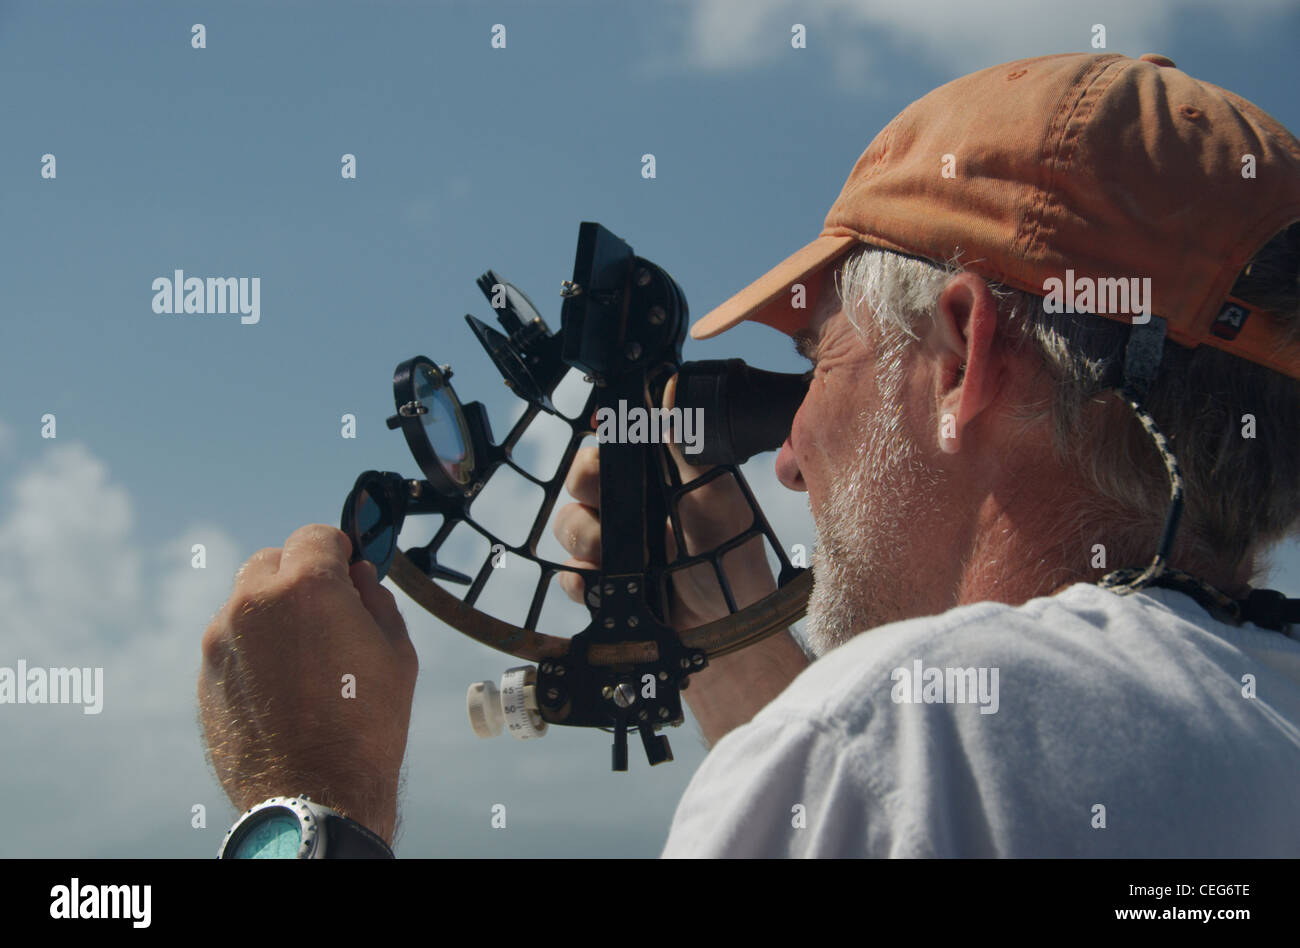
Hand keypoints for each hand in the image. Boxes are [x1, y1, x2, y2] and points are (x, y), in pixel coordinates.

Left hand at [198, 524, 416, 845]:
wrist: (314, 792)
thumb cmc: (366, 723)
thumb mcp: (396, 651)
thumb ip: (375, 599)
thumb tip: (358, 577)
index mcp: (307, 587)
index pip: (316, 536)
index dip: (338, 550)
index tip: (348, 569)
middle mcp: (254, 602)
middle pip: (273, 560)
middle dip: (299, 575)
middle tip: (326, 612)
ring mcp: (223, 637)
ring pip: (247, 600)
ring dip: (273, 610)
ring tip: (303, 656)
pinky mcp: (207, 671)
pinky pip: (233, 639)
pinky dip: (255, 646)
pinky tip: (281, 684)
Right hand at [552, 376, 776, 628]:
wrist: (728, 628)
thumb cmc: (731, 556)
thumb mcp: (714, 492)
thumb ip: (686, 442)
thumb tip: (669, 383)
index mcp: (655, 477)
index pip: (613, 442)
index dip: (602, 434)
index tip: (601, 429)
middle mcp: (629, 506)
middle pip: (579, 477)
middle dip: (586, 482)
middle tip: (609, 497)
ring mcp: (612, 546)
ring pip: (568, 523)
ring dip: (588, 537)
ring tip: (625, 555)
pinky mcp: (601, 587)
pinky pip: (569, 575)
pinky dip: (584, 581)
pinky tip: (609, 586)